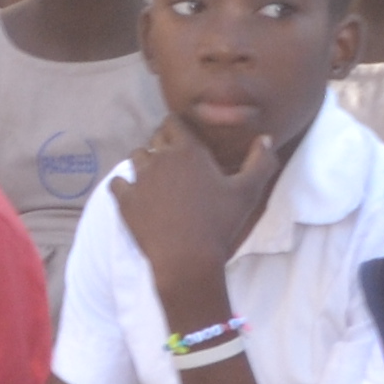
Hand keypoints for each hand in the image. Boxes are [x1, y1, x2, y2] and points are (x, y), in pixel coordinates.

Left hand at [119, 122, 283, 310]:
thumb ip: (261, 162)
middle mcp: (160, 158)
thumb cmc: (220, 224)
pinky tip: (133, 193)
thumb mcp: (248, 192)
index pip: (174, 122)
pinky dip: (123, 185)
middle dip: (162, 144)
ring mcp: (140, 179)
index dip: (177, 128)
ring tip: (155, 178)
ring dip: (144, 163)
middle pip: (154, 138)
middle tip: (173, 160)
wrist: (187, 260)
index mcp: (188, 151)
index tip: (183, 138)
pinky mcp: (125, 201)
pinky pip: (117, 182)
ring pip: (135, 157)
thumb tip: (266, 138)